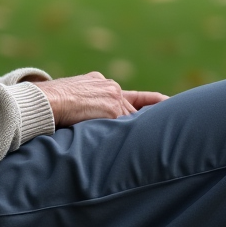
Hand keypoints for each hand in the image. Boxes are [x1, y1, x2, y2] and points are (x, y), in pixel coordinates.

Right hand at [33, 72, 167, 127]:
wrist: (45, 100)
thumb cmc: (48, 102)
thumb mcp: (68, 97)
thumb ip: (82, 103)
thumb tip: (77, 116)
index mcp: (98, 81)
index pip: (127, 94)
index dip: (150, 100)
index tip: (167, 101)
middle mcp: (109, 86)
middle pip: (134, 107)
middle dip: (154, 114)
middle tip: (180, 118)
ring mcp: (113, 97)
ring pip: (133, 117)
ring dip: (144, 129)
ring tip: (166, 138)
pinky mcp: (113, 110)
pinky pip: (128, 126)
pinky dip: (134, 136)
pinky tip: (148, 146)